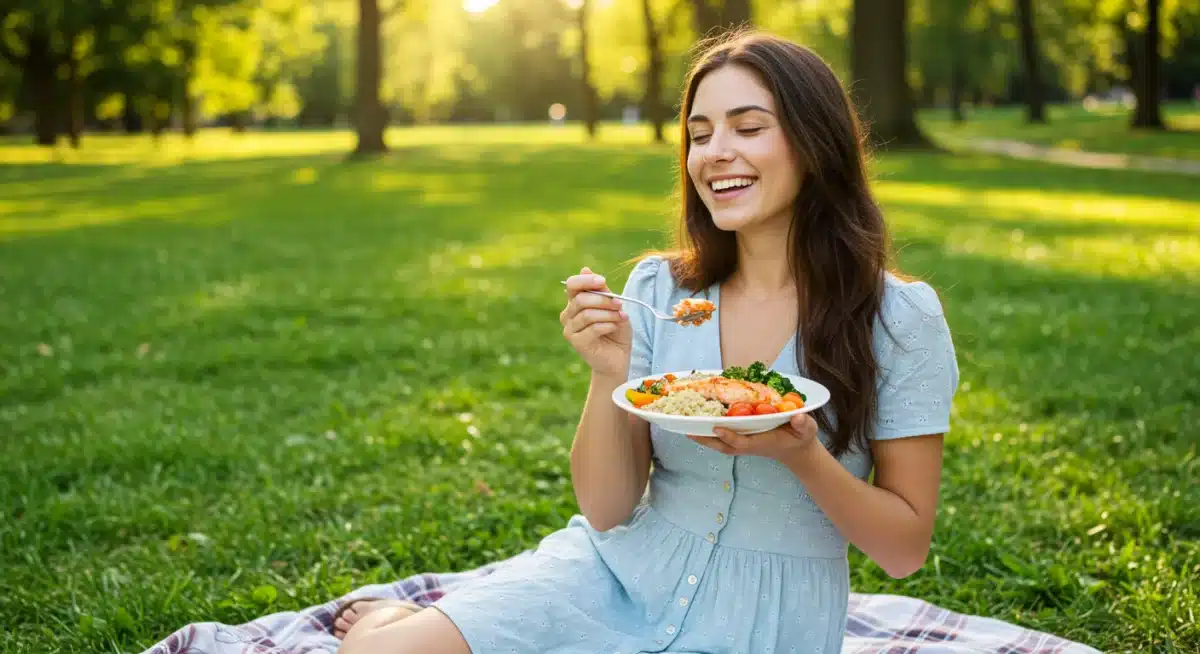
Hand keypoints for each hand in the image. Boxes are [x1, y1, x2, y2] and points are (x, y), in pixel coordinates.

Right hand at [560, 266, 631, 377]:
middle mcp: (568, 315)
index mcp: (575, 302)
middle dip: (604, 300)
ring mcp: (570, 330)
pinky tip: (615, 327)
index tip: (603, 281)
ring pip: (587, 314)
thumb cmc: (615, 330)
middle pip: (581, 299)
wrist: (618, 357)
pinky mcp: (576, 343)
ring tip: (621, 317)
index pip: (572, 285)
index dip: (586, 281)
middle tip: (620, 304)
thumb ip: (601, 290)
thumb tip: (585, 269)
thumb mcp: (613, 306)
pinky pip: (592, 329)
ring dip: (609, 314)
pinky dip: (608, 325)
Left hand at [688, 413, 819, 463]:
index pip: (743, 442)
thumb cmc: (801, 437)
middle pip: (725, 446)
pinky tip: (698, 424)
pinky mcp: (743, 439)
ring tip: (686, 428)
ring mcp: (745, 443)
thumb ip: (803, 424)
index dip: (730, 436)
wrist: (797, 450)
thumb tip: (798, 417)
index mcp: (763, 442)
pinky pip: (723, 439)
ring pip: (720, 444)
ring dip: (704, 438)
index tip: (717, 427)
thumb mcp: (807, 429)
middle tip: (689, 430)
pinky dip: (710, 433)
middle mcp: (750, 444)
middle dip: (707, 440)